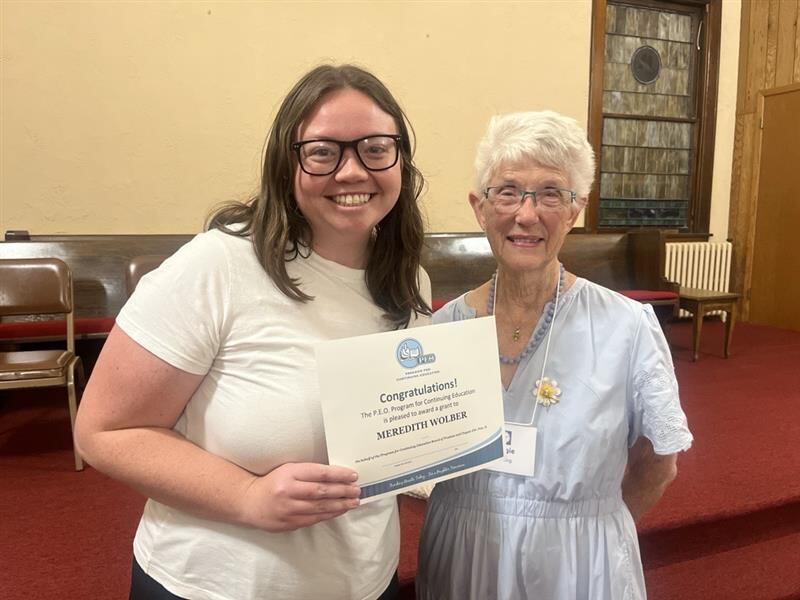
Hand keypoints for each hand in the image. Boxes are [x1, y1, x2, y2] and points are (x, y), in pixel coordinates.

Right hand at [239, 462, 361, 531]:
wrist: (249, 501)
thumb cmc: (273, 482)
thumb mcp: (288, 470)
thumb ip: (309, 472)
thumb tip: (337, 476)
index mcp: (289, 473)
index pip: (319, 473)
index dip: (339, 475)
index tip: (353, 475)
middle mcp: (288, 491)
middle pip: (322, 491)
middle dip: (343, 491)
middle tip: (358, 490)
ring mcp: (288, 509)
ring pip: (320, 507)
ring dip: (340, 505)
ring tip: (354, 502)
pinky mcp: (288, 523)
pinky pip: (314, 519)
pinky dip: (329, 515)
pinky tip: (339, 511)